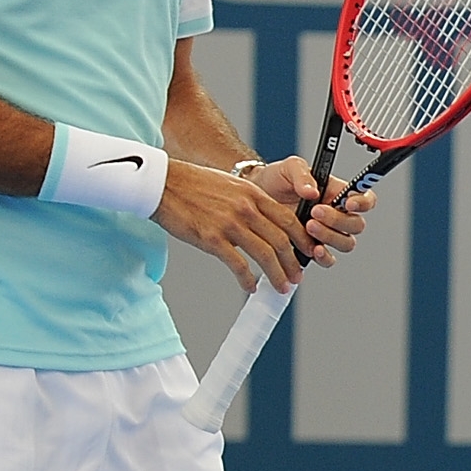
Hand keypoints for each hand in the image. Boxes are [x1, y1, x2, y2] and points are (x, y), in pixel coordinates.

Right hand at [156, 162, 323, 293]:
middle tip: (297, 277)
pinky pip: (238, 265)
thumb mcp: (229, 185)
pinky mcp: (212, 239)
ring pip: (265, 255)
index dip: (302, 239)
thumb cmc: (193, 184)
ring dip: (277, 275)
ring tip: (282, 286)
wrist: (162, 184)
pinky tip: (251, 287)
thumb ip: (249, 201)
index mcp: (252, 194)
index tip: (307, 252)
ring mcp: (230, 224)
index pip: (288, 219)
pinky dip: (248, 279)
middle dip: (293, 263)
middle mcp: (246, 208)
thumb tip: (263, 221)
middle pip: (281, 240)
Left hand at [248, 156, 371, 265]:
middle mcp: (337, 215)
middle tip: (316, 212)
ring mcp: (327, 233)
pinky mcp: (313, 248)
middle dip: (338, 220)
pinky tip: (312, 250)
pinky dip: (324, 257)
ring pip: (346, 243)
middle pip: (356, 225)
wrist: (255, 196)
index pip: (365, 199)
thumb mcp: (289, 168)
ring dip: (330, 237)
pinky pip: (329, 259)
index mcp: (338, 193)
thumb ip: (302, 174)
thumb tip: (312, 191)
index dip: (362, 202)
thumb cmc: (276, 180)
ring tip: (308, 226)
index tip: (348, 202)